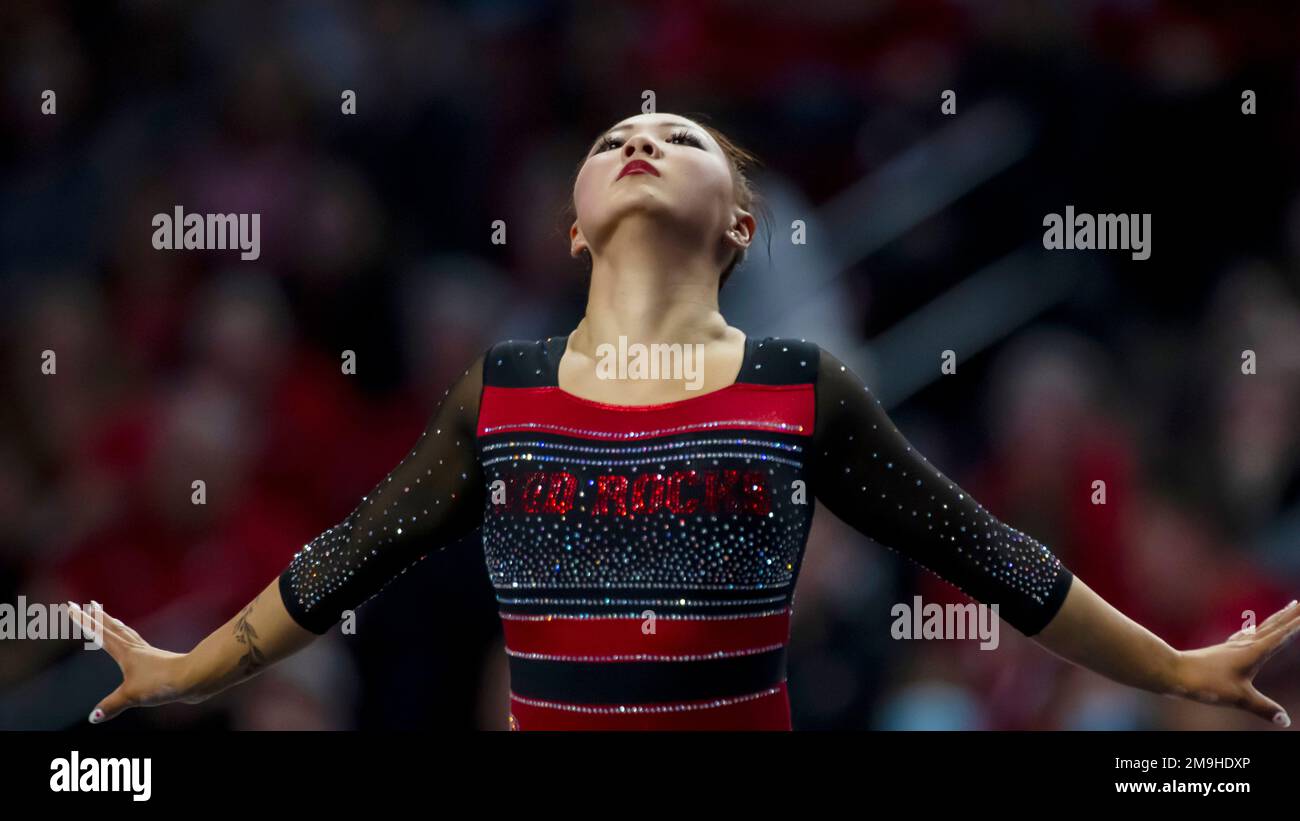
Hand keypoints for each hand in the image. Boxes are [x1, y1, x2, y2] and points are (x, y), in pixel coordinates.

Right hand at [68, 600, 194, 723]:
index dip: (84, 621)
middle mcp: (136, 648)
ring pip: (127, 634)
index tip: (72, 606)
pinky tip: (135, 647)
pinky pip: (138, 644)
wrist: (195, 677)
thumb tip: (93, 718)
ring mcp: (148, 653)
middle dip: (99, 617)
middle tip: (89, 604)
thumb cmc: (163, 682)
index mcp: (125, 652)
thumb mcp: (133, 696)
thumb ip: (112, 705)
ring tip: (110, 617)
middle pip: (113, 628)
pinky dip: (131, 640)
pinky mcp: (158, 661)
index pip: (99, 633)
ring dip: (115, 625)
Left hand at [1168, 599, 1298, 726]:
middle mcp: (1244, 644)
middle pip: (1272, 626)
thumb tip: (1285, 721)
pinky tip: (1252, 630)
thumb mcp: (1239, 698)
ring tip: (1287, 609)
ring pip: (1261, 628)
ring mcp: (1233, 646)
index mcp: (1253, 652)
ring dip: (1276, 619)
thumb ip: (1263, 708)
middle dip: (1290, 615)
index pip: (1281, 635)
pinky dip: (1257, 629)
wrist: (1173, 671)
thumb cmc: (1206, 682)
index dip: (1296, 624)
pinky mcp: (1223, 651)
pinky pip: (1246, 635)